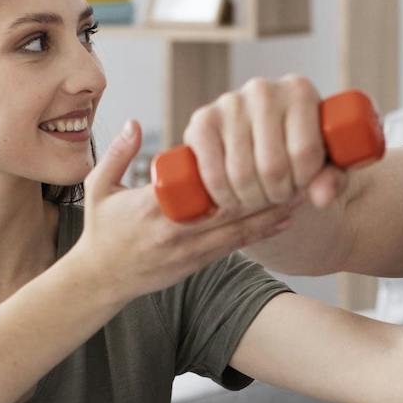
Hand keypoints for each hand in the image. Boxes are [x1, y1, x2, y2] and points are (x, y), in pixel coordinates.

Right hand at [72, 120, 296, 304]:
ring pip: (240, 230)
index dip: (235, 172)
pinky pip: (235, 245)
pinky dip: (262, 231)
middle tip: (297, 168)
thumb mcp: (98, 188)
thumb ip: (118, 154)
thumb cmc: (101, 230)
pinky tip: (285, 219)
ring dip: (274, 212)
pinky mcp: (198, 264)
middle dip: (267, 190)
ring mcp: (191, 251)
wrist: (100, 279)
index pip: (202, 188)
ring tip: (304, 192)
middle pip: (232, 209)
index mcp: (155, 208)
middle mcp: (178, 231)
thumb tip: (133, 122)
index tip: (260, 149)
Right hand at [183, 75, 347, 212]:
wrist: (260, 138)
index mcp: (300, 91)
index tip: (302, 184)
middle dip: (277, 193)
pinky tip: (233, 196)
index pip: (305, 152)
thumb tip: (322, 197)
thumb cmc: (301, 150)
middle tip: (278, 195)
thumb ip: (333, 180)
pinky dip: (223, 196)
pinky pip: (212, 173)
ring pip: (241, 175)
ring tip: (259, 195)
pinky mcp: (202, 121)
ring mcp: (229, 103)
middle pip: (272, 167)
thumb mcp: (327, 163)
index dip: (305, 181)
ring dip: (251, 199)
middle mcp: (263, 90)